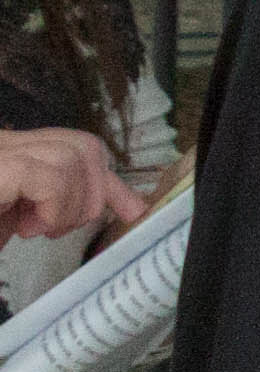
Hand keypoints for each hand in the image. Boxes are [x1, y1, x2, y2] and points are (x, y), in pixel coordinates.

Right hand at [0, 129, 136, 246]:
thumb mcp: (29, 216)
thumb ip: (71, 202)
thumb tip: (131, 206)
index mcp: (17, 148)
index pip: (80, 146)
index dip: (112, 179)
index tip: (134, 211)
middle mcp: (8, 141)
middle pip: (84, 146)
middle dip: (93, 193)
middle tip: (62, 228)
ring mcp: (1, 151)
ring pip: (70, 158)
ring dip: (69, 206)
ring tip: (39, 229)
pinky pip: (49, 178)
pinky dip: (54, 209)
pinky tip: (30, 228)